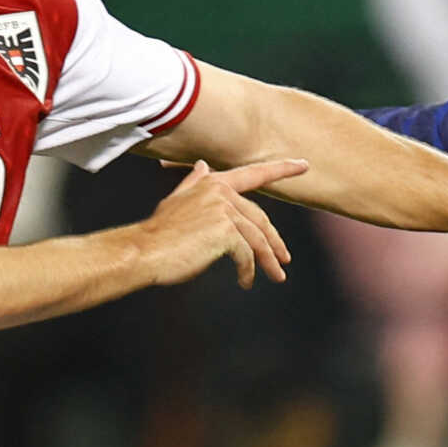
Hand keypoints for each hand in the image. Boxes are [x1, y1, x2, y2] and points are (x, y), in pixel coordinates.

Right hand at [136, 158, 301, 289]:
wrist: (144, 251)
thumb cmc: (159, 232)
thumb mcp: (177, 202)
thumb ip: (193, 184)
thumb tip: (202, 165)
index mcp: (213, 183)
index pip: (254, 173)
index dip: (281, 168)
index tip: (304, 165)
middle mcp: (221, 192)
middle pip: (260, 219)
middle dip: (274, 242)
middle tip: (284, 261)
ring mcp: (224, 210)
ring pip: (257, 239)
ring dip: (268, 261)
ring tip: (276, 276)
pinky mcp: (224, 231)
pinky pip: (246, 254)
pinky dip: (248, 270)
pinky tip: (245, 281)